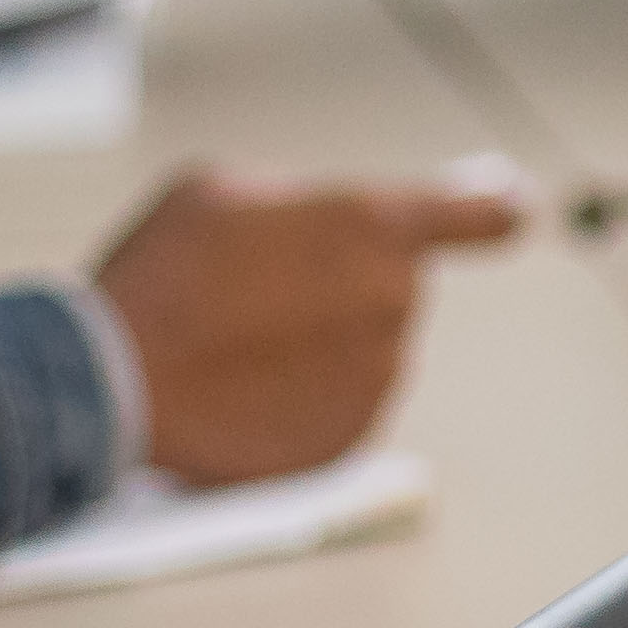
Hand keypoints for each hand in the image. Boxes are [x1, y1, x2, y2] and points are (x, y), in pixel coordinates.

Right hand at [91, 170, 522, 485]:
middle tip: (258, 291)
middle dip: (339, 284)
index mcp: (374, 226)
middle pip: (390, 286)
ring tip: (234, 341)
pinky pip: (340, 405)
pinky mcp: (351, 437)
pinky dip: (302, 398)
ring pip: (364, 349)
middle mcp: (394, 303)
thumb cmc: (162, 274)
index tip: (511, 213)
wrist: (116, 380)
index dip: (491, 213)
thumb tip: (316, 224)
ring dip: (317, 344)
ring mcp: (378, 376)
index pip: (477, 217)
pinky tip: (242, 387)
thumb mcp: (222, 190)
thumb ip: (298, 201)